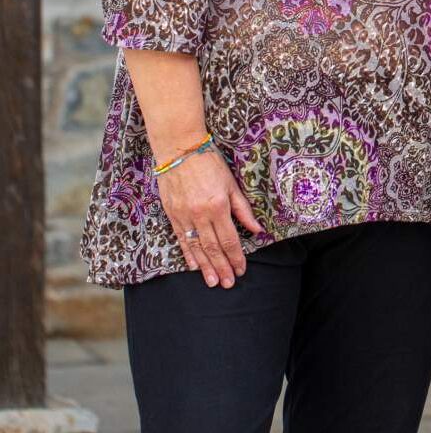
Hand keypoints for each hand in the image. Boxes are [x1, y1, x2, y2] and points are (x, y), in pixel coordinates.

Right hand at [158, 149, 263, 287]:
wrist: (179, 149)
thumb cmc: (209, 163)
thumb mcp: (232, 184)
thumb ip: (243, 209)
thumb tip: (257, 229)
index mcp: (218, 206)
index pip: (229, 239)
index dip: (236, 257)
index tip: (241, 270)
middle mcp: (200, 214)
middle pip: (213, 247)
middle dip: (222, 267)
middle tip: (228, 283)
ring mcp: (184, 215)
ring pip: (196, 247)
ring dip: (205, 267)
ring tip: (212, 282)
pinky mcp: (172, 214)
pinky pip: (181, 239)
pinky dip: (188, 254)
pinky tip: (194, 266)